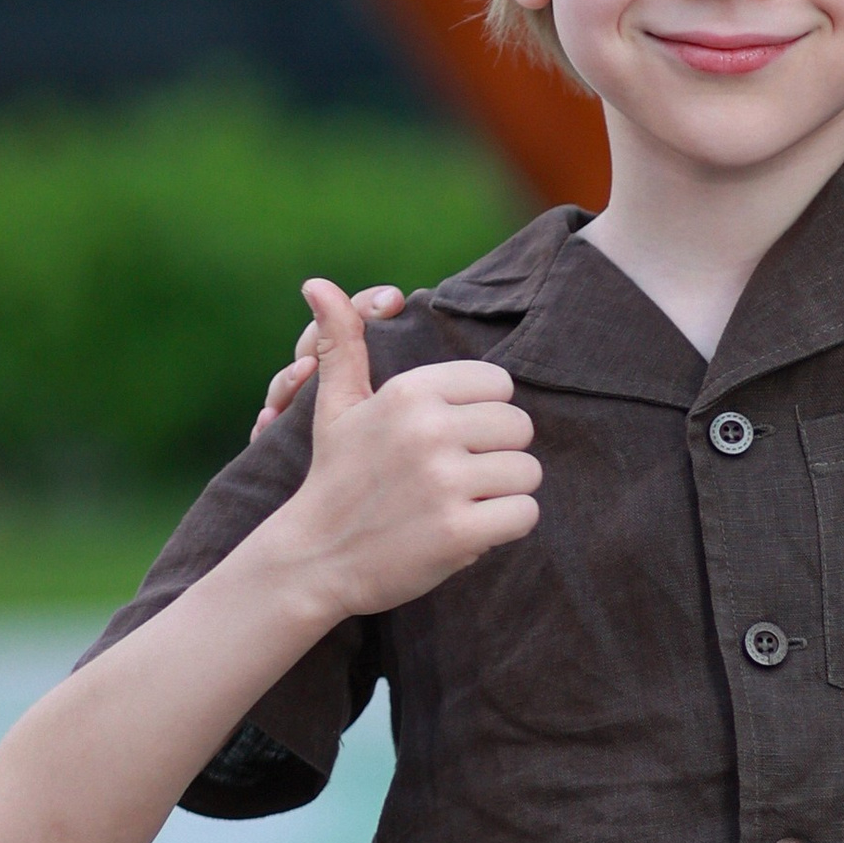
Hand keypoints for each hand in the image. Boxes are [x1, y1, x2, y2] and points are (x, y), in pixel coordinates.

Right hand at [266, 280, 539, 618]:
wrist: (315, 559)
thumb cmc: (337, 477)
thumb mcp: (336, 406)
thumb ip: (340, 344)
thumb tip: (316, 283)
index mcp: (409, 392)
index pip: (500, 385)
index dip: (483, 414)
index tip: (451, 439)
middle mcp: (429, 430)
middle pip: (520, 427)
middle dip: (497, 454)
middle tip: (458, 476)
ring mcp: (445, 481)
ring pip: (528, 472)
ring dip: (504, 493)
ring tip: (462, 503)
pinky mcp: (460, 531)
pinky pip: (525, 514)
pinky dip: (505, 527)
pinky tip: (468, 530)